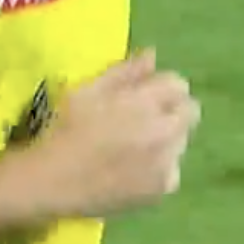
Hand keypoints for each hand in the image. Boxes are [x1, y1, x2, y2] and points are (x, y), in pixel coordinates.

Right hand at [27, 49, 199, 218]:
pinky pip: (173, 169)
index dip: (163, 86)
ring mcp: (166, 162)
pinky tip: (134, 170)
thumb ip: (126, 71)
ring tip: (136, 146)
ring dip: (168, 138)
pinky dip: (160, 168)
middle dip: (173, 110)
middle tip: (146, 119)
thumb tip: (152, 56)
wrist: (53, 181)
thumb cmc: (67, 128)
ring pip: (182, 140)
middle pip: (191, 112)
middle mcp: (163, 130)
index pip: (178, 84)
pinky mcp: (162, 188)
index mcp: (145, 102)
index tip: (147, 94)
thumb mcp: (90, 89)